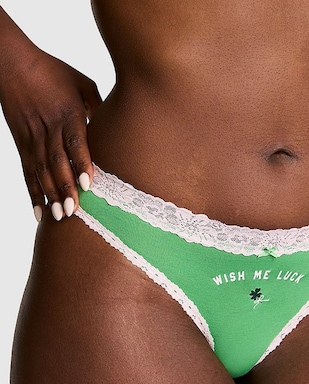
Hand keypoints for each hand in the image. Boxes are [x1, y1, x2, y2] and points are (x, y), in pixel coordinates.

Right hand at [0, 46, 101, 220]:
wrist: (13, 63)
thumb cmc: (53, 71)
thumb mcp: (82, 83)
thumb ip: (98, 107)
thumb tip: (115, 130)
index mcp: (68, 114)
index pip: (74, 142)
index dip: (81, 164)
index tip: (88, 184)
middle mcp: (49, 129)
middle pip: (57, 162)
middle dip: (66, 188)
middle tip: (75, 211)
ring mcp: (33, 138)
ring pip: (42, 172)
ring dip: (51, 195)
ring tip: (60, 216)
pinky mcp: (22, 144)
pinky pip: (27, 173)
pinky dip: (33, 194)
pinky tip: (39, 212)